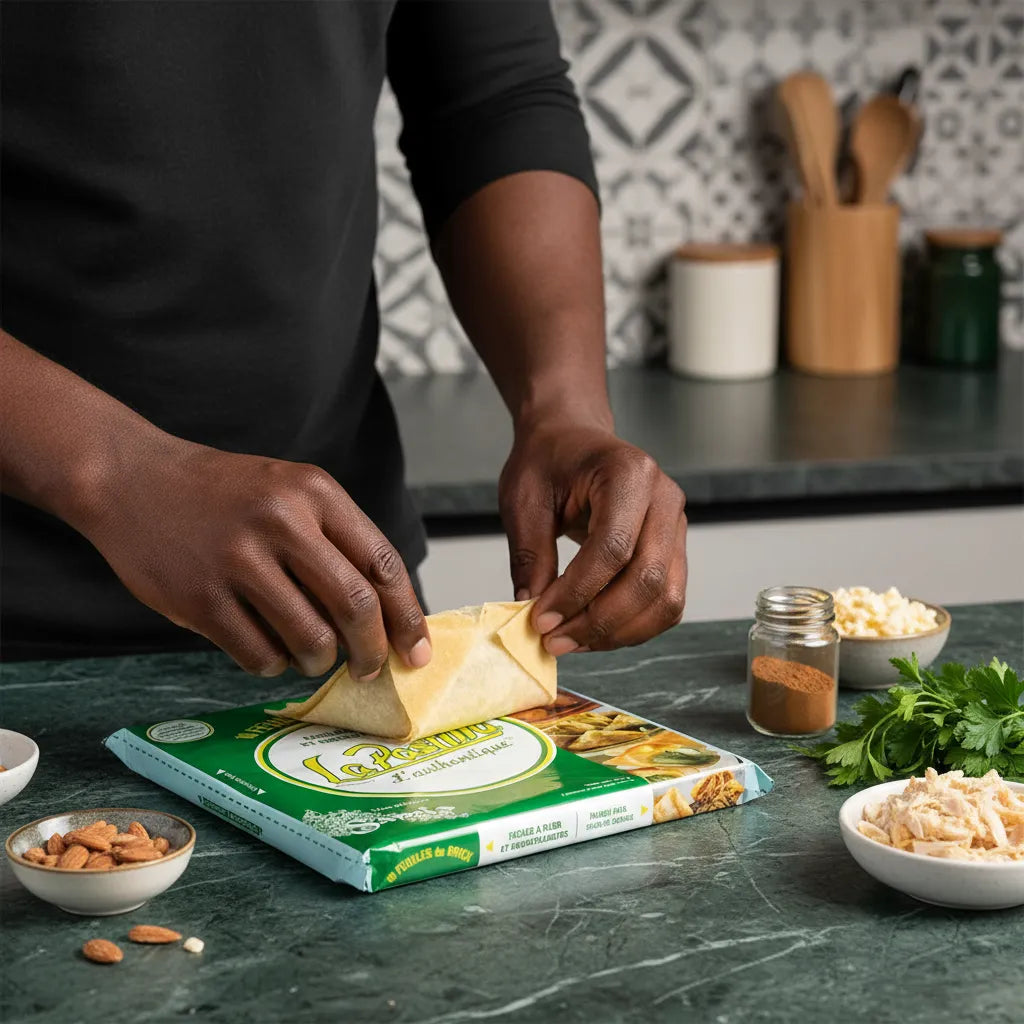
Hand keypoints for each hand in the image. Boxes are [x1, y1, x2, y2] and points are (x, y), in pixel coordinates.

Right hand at [76, 440, 430, 678]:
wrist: (133, 479)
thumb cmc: (225, 494)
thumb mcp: (289, 492)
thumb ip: (337, 542)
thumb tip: (388, 617)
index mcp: (314, 491)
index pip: (382, 563)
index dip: (407, 616)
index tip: (416, 652)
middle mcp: (280, 520)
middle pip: (354, 605)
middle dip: (372, 650)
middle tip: (370, 670)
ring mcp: (237, 559)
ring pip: (310, 639)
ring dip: (320, 662)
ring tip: (313, 657)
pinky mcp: (200, 597)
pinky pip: (260, 655)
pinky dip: (273, 665)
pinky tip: (269, 651)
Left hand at [499, 423, 686, 654]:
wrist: (570, 439)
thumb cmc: (548, 459)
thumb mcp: (523, 499)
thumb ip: (530, 555)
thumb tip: (532, 611)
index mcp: (629, 473)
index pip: (613, 548)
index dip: (577, 592)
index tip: (541, 619)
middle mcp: (664, 499)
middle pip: (648, 579)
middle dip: (599, 621)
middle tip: (555, 639)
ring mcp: (676, 526)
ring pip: (665, 599)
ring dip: (618, 632)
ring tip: (571, 640)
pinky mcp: (674, 551)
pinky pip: (665, 602)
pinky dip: (631, 627)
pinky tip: (592, 631)